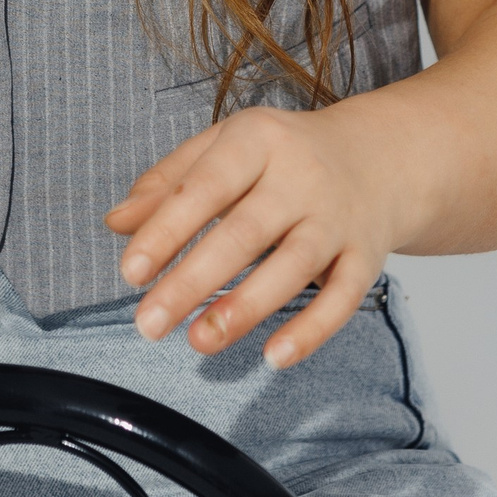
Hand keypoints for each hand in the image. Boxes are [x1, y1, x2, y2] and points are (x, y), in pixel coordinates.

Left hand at [105, 101, 404, 369]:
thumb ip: (168, 182)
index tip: (130, 271)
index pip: (205, 187)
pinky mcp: (365, 255)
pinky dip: (311, 330)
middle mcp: (301, 176)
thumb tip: (116, 223)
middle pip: (245, 232)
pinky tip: (274, 357)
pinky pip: (343, 298)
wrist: (380, 156)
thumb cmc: (283, 156)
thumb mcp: (224, 148)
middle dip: (193, 281)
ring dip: (245, 308)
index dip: (166, 230)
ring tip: (198, 342)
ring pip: (292, 267)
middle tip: (148, 323)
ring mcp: (337, 217)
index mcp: (257, 139)